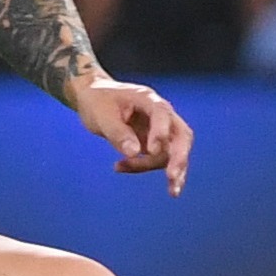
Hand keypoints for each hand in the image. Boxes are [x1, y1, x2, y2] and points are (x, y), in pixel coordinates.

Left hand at [79, 78, 191, 194]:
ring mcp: (160, 129)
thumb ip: (118, 132)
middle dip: (179, 158)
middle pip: (181, 136)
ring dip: (156, 166)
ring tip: (120, 169)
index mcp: (148, 99)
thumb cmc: (98, 101)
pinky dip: (144, 167)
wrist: (93, 97)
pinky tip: (119, 167)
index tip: (152, 151)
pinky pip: (158, 158)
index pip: (162, 114)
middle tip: (172, 177)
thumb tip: (134, 152)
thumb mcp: (101, 115)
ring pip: (172, 152)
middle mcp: (160, 114)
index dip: (161, 132)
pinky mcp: (155, 142)